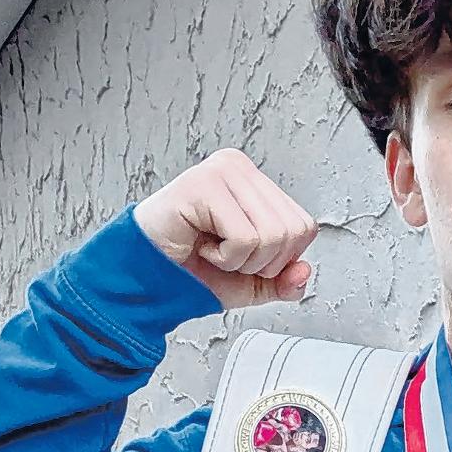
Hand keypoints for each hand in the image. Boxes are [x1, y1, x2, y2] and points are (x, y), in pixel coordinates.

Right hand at [132, 149, 316, 309]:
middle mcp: (240, 168)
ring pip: (272, 235)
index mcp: (255, 182)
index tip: (242, 257)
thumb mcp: (252, 284)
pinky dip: (226, 258)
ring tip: (213, 250)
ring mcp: (221, 171)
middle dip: (261, 263)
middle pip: (292, 232)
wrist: (147, 279)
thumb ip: (285, 281)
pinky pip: (245, 238)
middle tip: (226, 257)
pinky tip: (202, 245)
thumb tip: (304, 270)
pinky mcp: (203, 185)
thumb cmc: (192, 270)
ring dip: (241, 261)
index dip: (279, 259)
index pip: (304, 226)